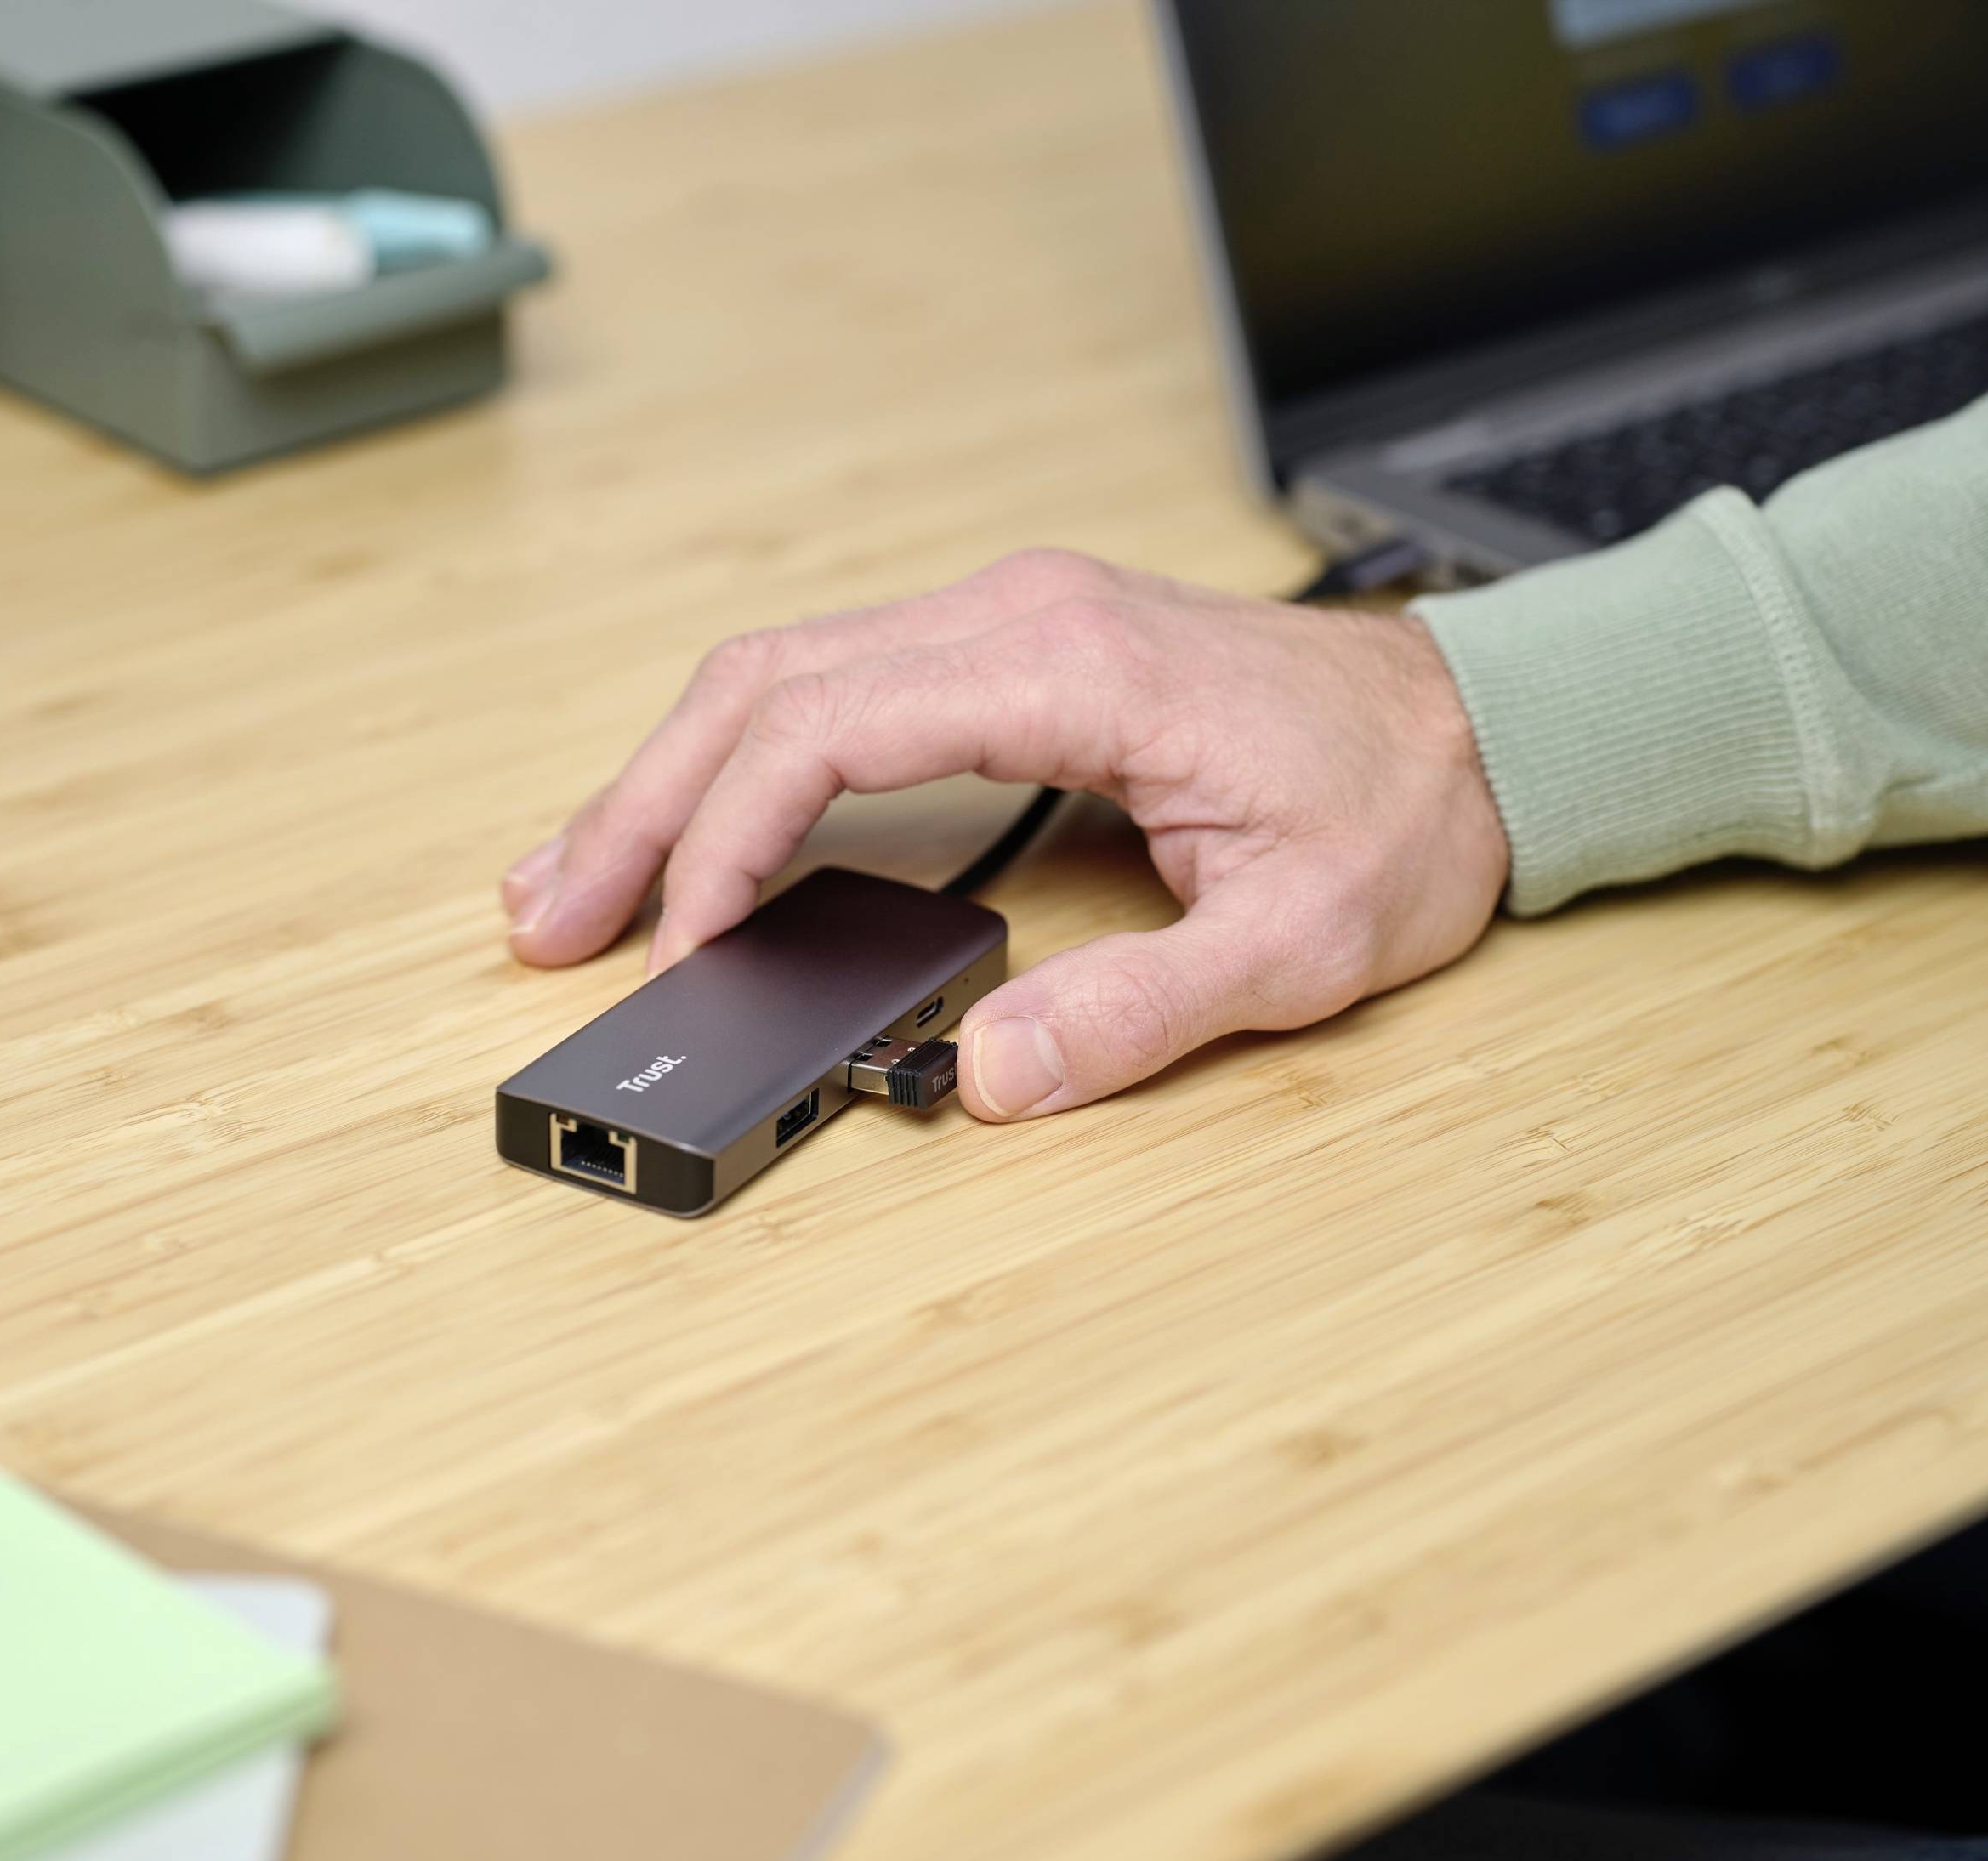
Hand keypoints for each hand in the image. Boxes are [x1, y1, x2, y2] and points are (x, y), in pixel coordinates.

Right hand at [503, 550, 1509, 1119]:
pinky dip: (736, 758)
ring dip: (666, 777)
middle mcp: (1016, 613)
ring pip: (777, 673)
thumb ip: (1141, 1011)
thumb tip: (984, 1076)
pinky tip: (694, 827)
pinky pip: (830, 685)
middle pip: (762, 683)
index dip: (724, 838)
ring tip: (576, 882)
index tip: (678, 943)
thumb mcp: (1302, 941)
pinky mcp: (1007, 649)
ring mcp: (1005, 618)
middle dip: (640, 804)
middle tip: (550, 917)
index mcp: (1069, 664)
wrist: (1482, 727)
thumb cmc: (1401, 811)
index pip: (827, 725)